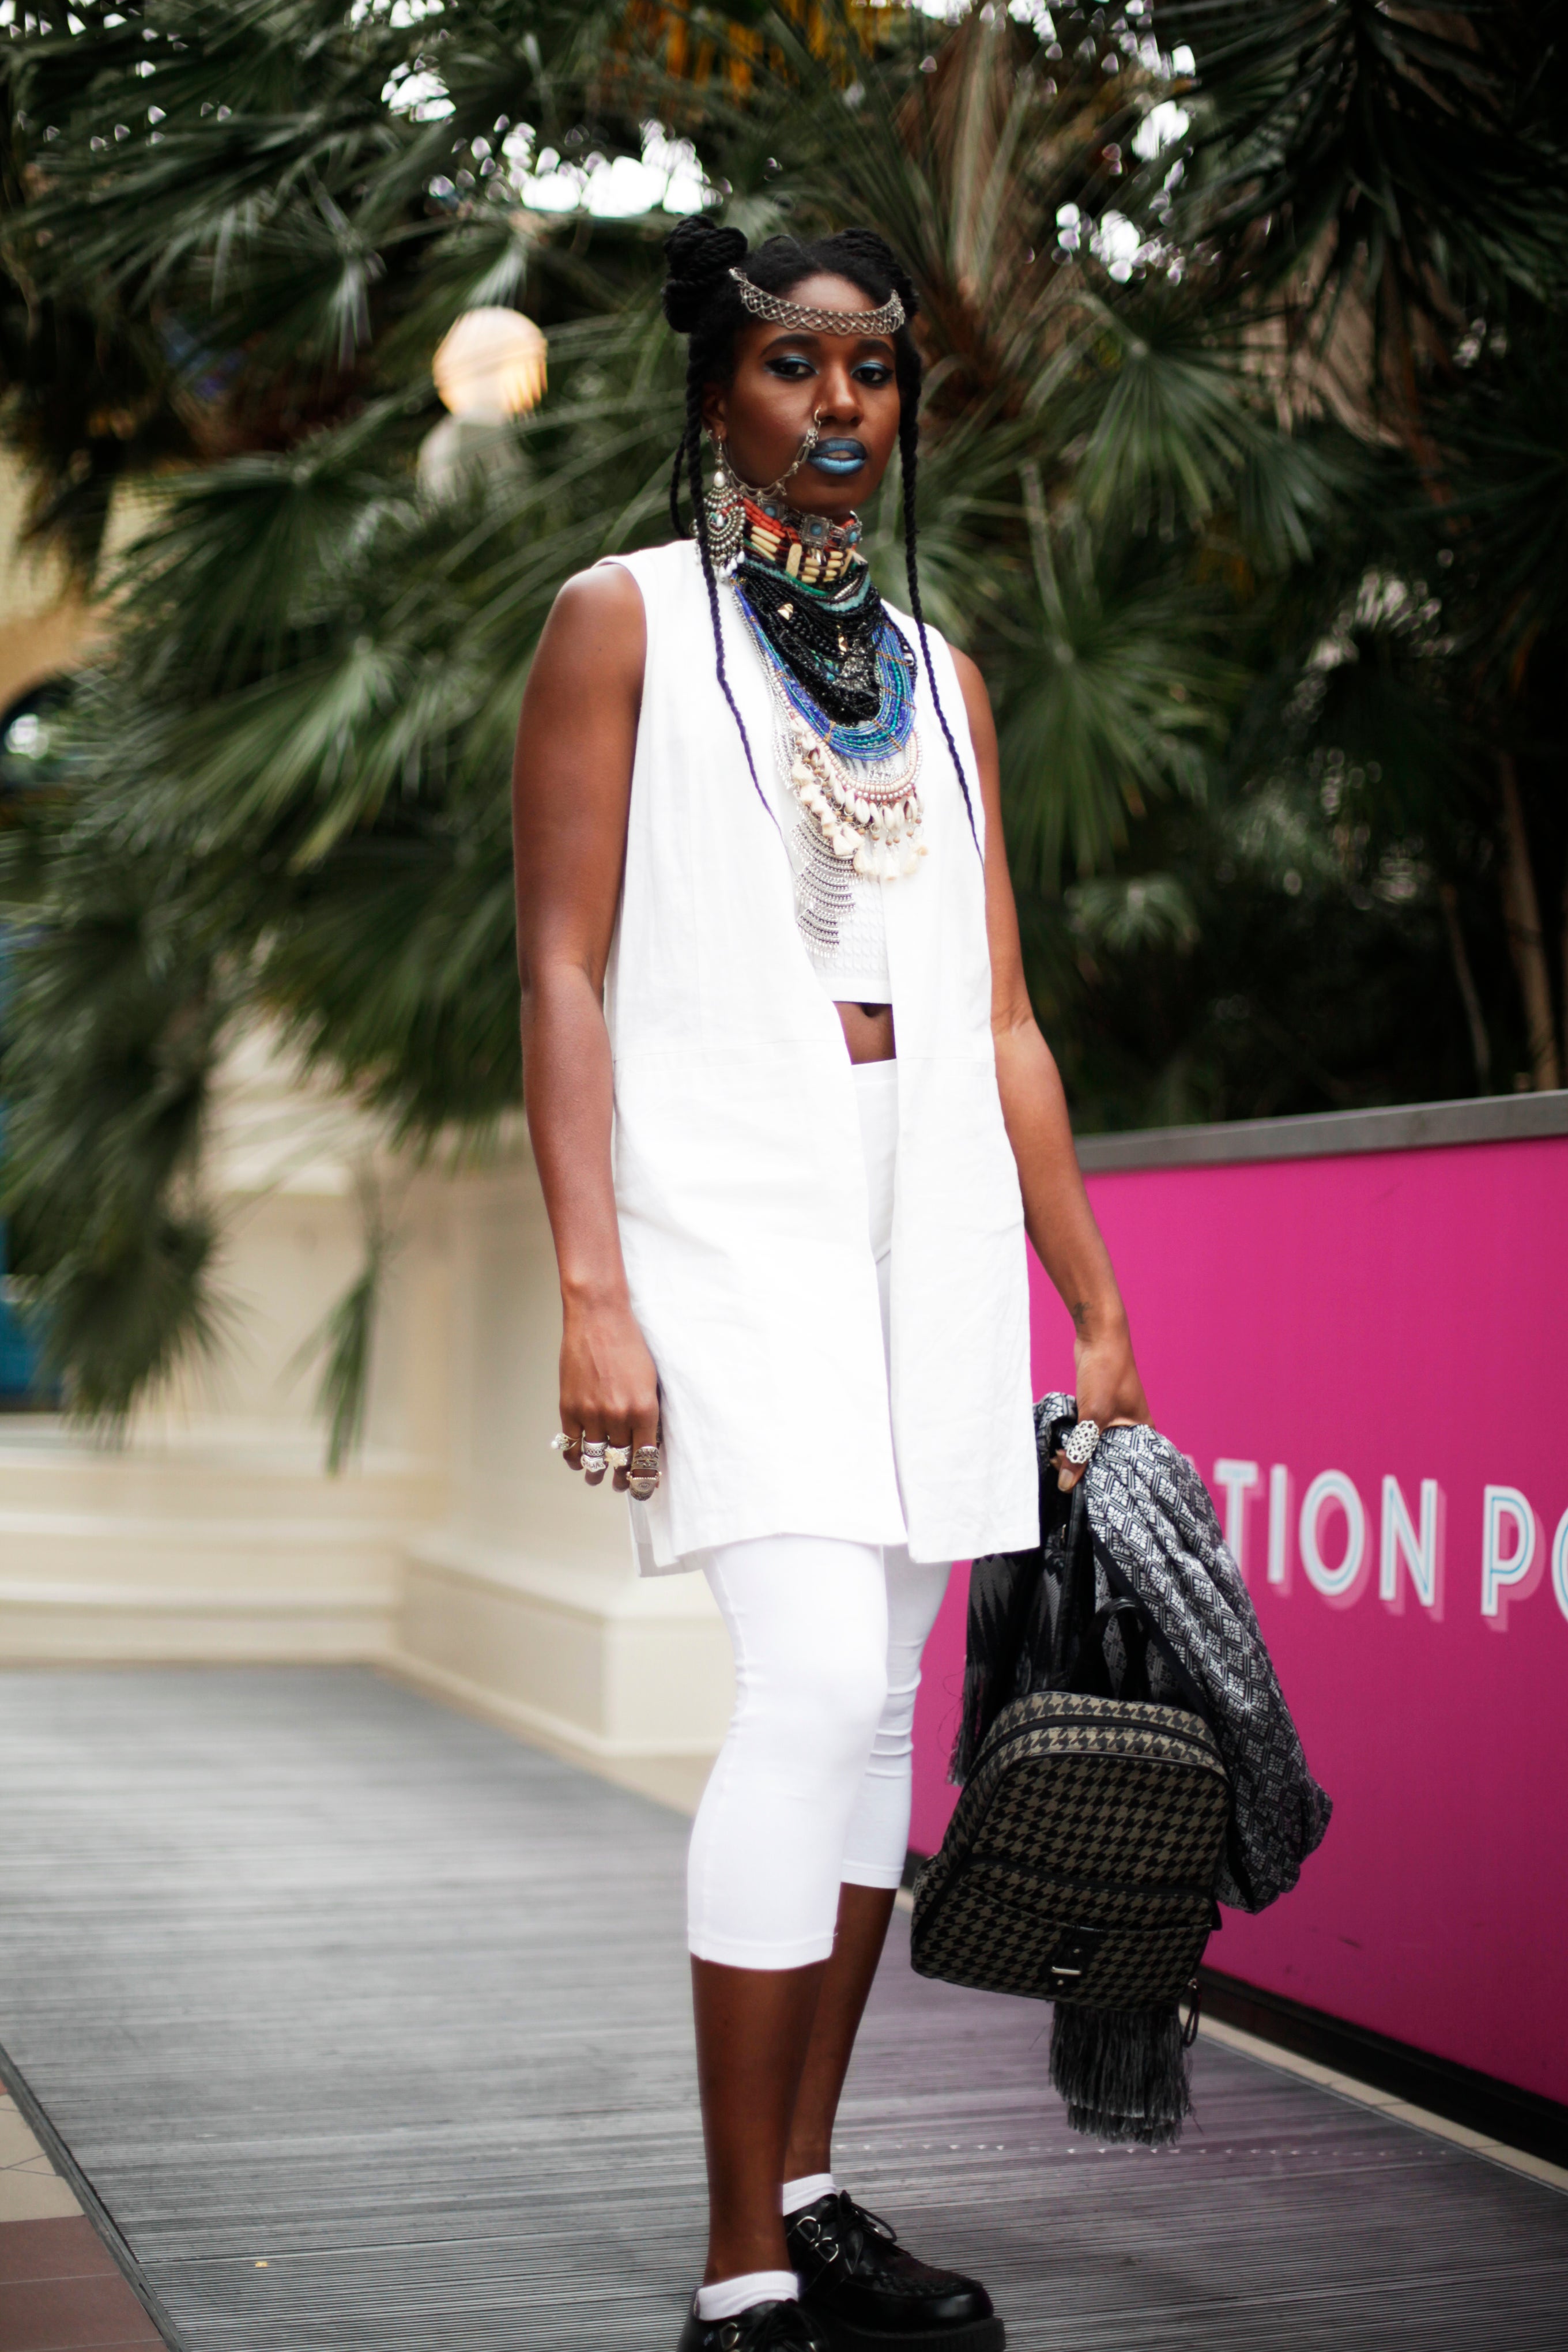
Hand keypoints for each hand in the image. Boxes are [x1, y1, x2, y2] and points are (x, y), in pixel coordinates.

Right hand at [558, 1293, 659, 1491]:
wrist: (599, 1318)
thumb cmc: (630, 1344)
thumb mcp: (652, 1381)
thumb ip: (649, 1414)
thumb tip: (648, 1443)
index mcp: (645, 1410)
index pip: (646, 1460)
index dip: (644, 1481)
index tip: (644, 1488)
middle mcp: (619, 1416)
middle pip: (620, 1464)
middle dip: (622, 1480)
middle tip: (622, 1485)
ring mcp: (592, 1413)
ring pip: (594, 1459)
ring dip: (596, 1473)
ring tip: (598, 1477)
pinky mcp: (569, 1407)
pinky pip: (570, 1445)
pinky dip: (574, 1458)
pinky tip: (578, 1460)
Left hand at [1055, 1316, 1150, 1491]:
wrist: (1098, 1335)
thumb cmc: (1106, 1372)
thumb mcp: (1092, 1416)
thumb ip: (1081, 1451)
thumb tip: (1067, 1484)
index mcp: (1142, 1431)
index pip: (1131, 1468)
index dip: (1110, 1481)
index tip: (1089, 1494)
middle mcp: (1132, 1427)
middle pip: (1109, 1458)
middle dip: (1088, 1468)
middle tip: (1064, 1477)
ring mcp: (1114, 1418)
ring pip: (1095, 1445)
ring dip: (1078, 1454)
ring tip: (1058, 1461)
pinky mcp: (1098, 1410)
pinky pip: (1087, 1433)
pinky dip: (1075, 1440)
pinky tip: (1060, 1448)